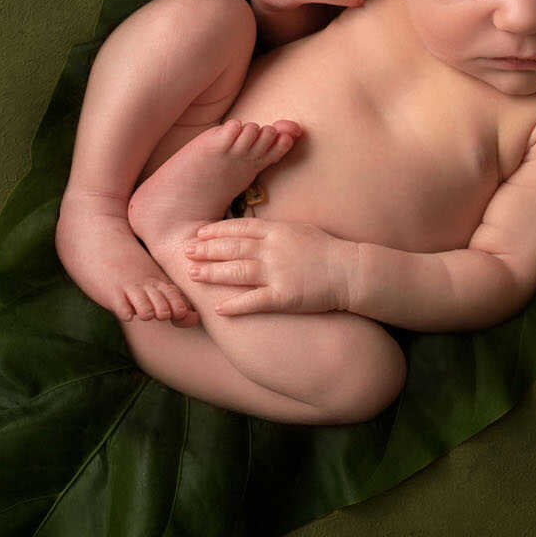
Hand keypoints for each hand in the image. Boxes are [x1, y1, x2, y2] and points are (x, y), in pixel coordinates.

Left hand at [183, 217, 357, 315]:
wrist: (350, 271)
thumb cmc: (327, 250)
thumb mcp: (300, 230)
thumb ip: (274, 231)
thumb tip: (252, 230)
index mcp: (278, 231)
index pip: (239, 227)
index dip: (216, 231)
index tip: (199, 233)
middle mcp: (274, 250)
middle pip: (232, 248)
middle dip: (206, 250)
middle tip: (185, 252)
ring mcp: (278, 273)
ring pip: (237, 272)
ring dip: (212, 273)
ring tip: (192, 274)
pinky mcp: (285, 296)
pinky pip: (254, 301)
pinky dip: (235, 305)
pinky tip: (218, 308)